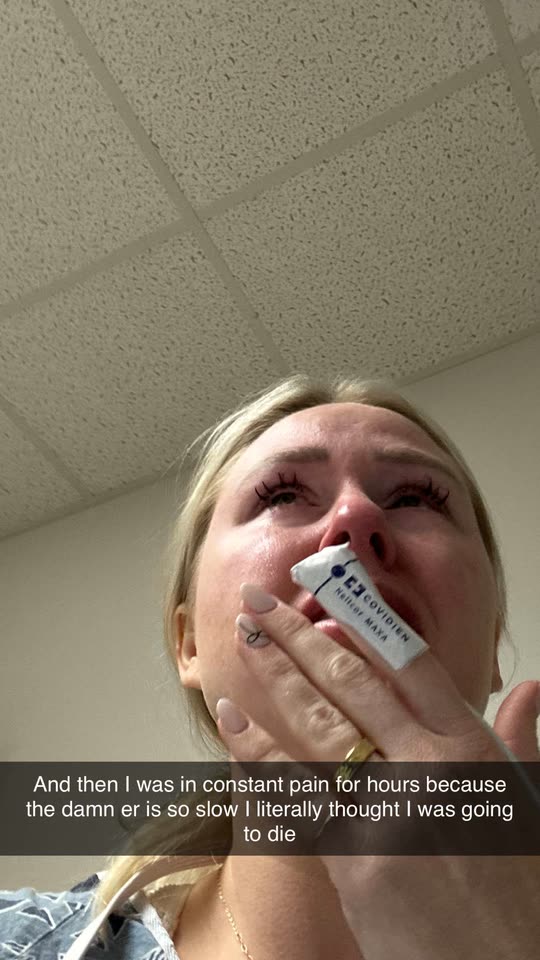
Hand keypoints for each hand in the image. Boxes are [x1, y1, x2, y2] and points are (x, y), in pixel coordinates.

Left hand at [216, 584, 539, 959]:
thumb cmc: (520, 896)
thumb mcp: (526, 810)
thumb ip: (517, 745)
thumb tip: (529, 690)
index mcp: (470, 752)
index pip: (412, 666)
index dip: (366, 622)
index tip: (330, 591)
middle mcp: (427, 770)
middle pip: (354, 684)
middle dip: (302, 635)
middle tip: (260, 597)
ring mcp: (385, 812)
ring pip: (319, 724)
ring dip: (275, 673)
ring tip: (244, 632)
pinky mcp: (352, 859)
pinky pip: (295, 793)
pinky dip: (259, 753)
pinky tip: (231, 720)